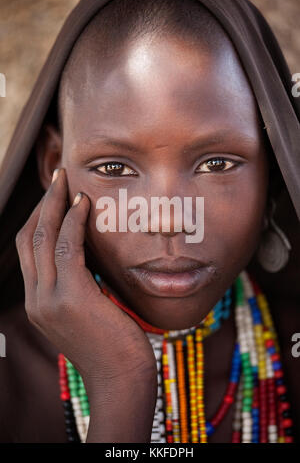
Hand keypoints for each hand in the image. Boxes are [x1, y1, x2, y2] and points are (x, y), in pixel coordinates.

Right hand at [15, 168, 156, 385]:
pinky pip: (68, 248)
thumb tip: (89, 258)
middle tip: (57, 177)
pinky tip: (84, 203)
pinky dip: (74, 221)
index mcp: (38, 303)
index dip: (38, 219)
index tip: (54, 196)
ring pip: (43, 238)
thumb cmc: (112, 346)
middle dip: (42, 204)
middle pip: (29, 238)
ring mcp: (49, 299)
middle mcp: (36, 300)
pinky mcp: (72, 297)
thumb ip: (78, 287)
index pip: (28, 251)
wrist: (121, 379)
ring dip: (55, 204)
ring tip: (67, 181)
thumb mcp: (87, 313)